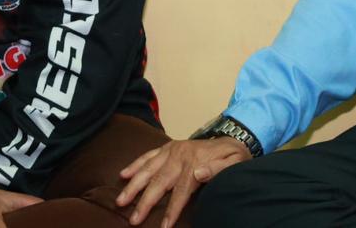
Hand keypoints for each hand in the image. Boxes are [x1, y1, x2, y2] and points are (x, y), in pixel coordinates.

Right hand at [117, 137, 251, 226]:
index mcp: (194, 163)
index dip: (171, 210)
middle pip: (159, 182)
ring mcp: (171, 150)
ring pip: (148, 169)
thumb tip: (199, 174)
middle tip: (133, 219)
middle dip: (145, 202)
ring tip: (120, 200)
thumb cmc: (233, 156)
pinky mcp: (167, 147)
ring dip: (133, 185)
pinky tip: (123, 174)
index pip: (180, 191)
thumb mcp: (234, 162)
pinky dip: (135, 164)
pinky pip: (148, 155)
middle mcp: (179, 156)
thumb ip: (218, 169)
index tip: (164, 226)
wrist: (232, 137)